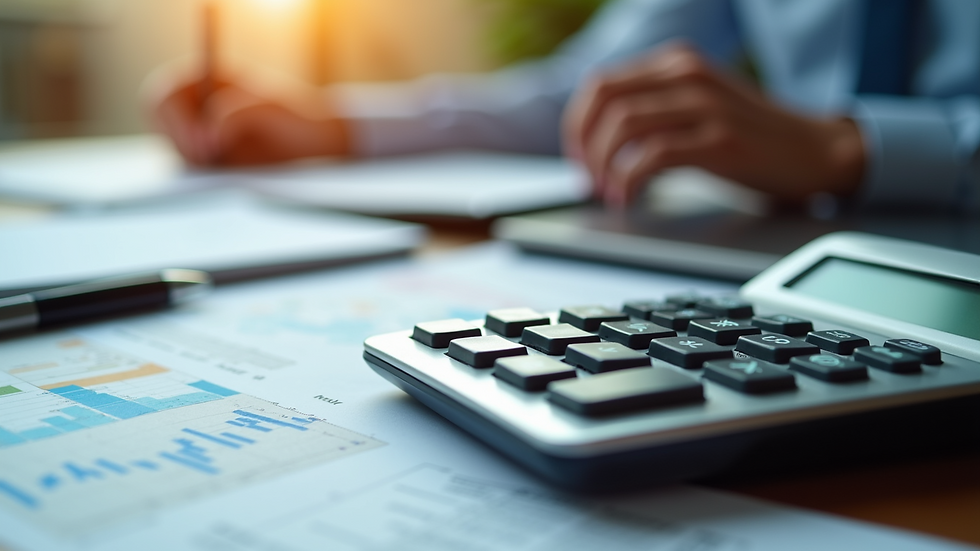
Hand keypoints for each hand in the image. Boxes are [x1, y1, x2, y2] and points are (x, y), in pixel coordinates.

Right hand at [145, 71, 351, 166]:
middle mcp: (195, 103)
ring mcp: (197, 130)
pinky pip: (189, 167)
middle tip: (207, 160)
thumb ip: (236, 115)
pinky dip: (199, 173)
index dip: (176, 119)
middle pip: (160, 122)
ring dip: (191, 159)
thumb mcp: (269, 110)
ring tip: (225, 166)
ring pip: (172, 148)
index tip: (201, 142)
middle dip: (180, 141)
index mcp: (205, 78)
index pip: (166, 93)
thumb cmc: (294, 116)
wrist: (312, 142)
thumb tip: (210, 135)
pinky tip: (223, 174)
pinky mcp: (206, 158)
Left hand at [562, 44, 864, 206]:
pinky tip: (630, 199)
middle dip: (584, 146)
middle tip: (588, 180)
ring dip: (604, 166)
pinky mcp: (720, 139)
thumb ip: (652, 112)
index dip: (578, 125)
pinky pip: (652, 155)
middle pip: (603, 100)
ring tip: (610, 193)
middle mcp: (688, 75)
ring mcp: (705, 104)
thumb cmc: (750, 138)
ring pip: (623, 125)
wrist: (815, 152)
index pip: (601, 84)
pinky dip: (629, 180)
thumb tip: (595, 143)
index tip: (579, 160)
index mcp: (677, 64)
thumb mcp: (695, 109)